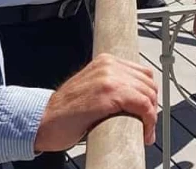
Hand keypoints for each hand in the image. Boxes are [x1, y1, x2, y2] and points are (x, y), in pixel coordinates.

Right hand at [34, 54, 159, 150]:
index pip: (143, 74)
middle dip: (152, 107)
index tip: (147, 112)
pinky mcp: (109, 95)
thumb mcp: (92, 88)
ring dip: (151, 117)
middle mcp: (109, 66)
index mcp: (106, 62)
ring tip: (145, 131)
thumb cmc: (65, 112)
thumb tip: (136, 99)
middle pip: (148, 84)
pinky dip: (148, 120)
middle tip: (147, 125)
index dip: (149, 95)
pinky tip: (144, 132)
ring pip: (148, 95)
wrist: (43, 121)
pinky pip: (142, 105)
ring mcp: (109, 79)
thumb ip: (111, 86)